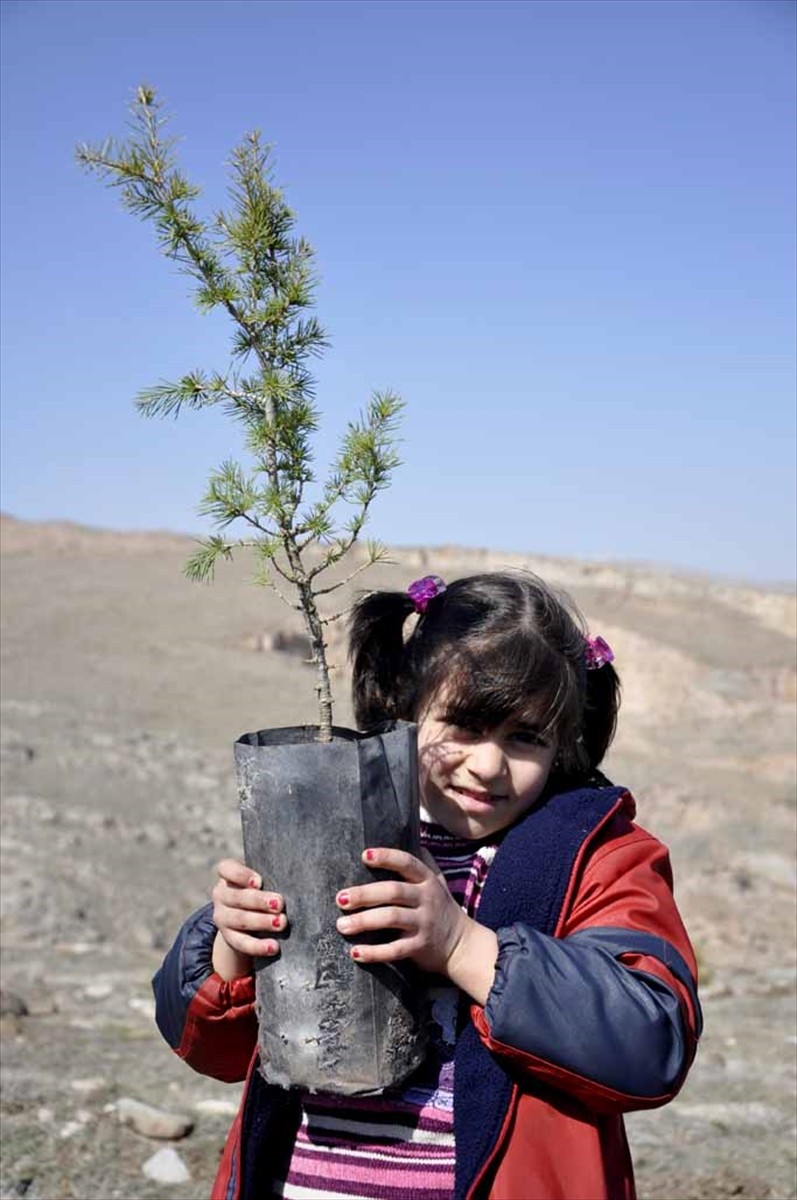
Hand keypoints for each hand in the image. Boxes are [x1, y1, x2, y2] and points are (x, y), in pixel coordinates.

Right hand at [211, 858, 287, 980]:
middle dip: (260, 901)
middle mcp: (221, 894)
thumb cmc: (262, 888)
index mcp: (227, 875)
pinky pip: (241, 943)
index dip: (241, 875)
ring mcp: (222, 917)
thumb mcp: (262, 878)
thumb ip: (272, 875)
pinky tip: (273, 947)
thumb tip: (301, 876)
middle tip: (280, 904)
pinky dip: (258, 946)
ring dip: (261, 922)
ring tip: (281, 923)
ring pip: (240, 920)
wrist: (247, 914)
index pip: (226, 869)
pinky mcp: (228, 937)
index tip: (259, 881)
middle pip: (237, 897)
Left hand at [335, 848, 498, 1003]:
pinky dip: (375, 952)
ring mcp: (424, 922)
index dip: (387, 857)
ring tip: (341, 925)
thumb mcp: (436, 881)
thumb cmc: (439, 907)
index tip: (364, 855)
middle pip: (393, 891)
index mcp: (427, 880)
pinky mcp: (420, 946)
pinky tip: (356, 952)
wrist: (461, 944)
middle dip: (365, 894)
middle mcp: (426, 898)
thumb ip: (422, 861)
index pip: (407, 863)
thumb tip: (402, 834)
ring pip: (392, 918)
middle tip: (340, 898)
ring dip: (364, 921)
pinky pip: (396, 950)